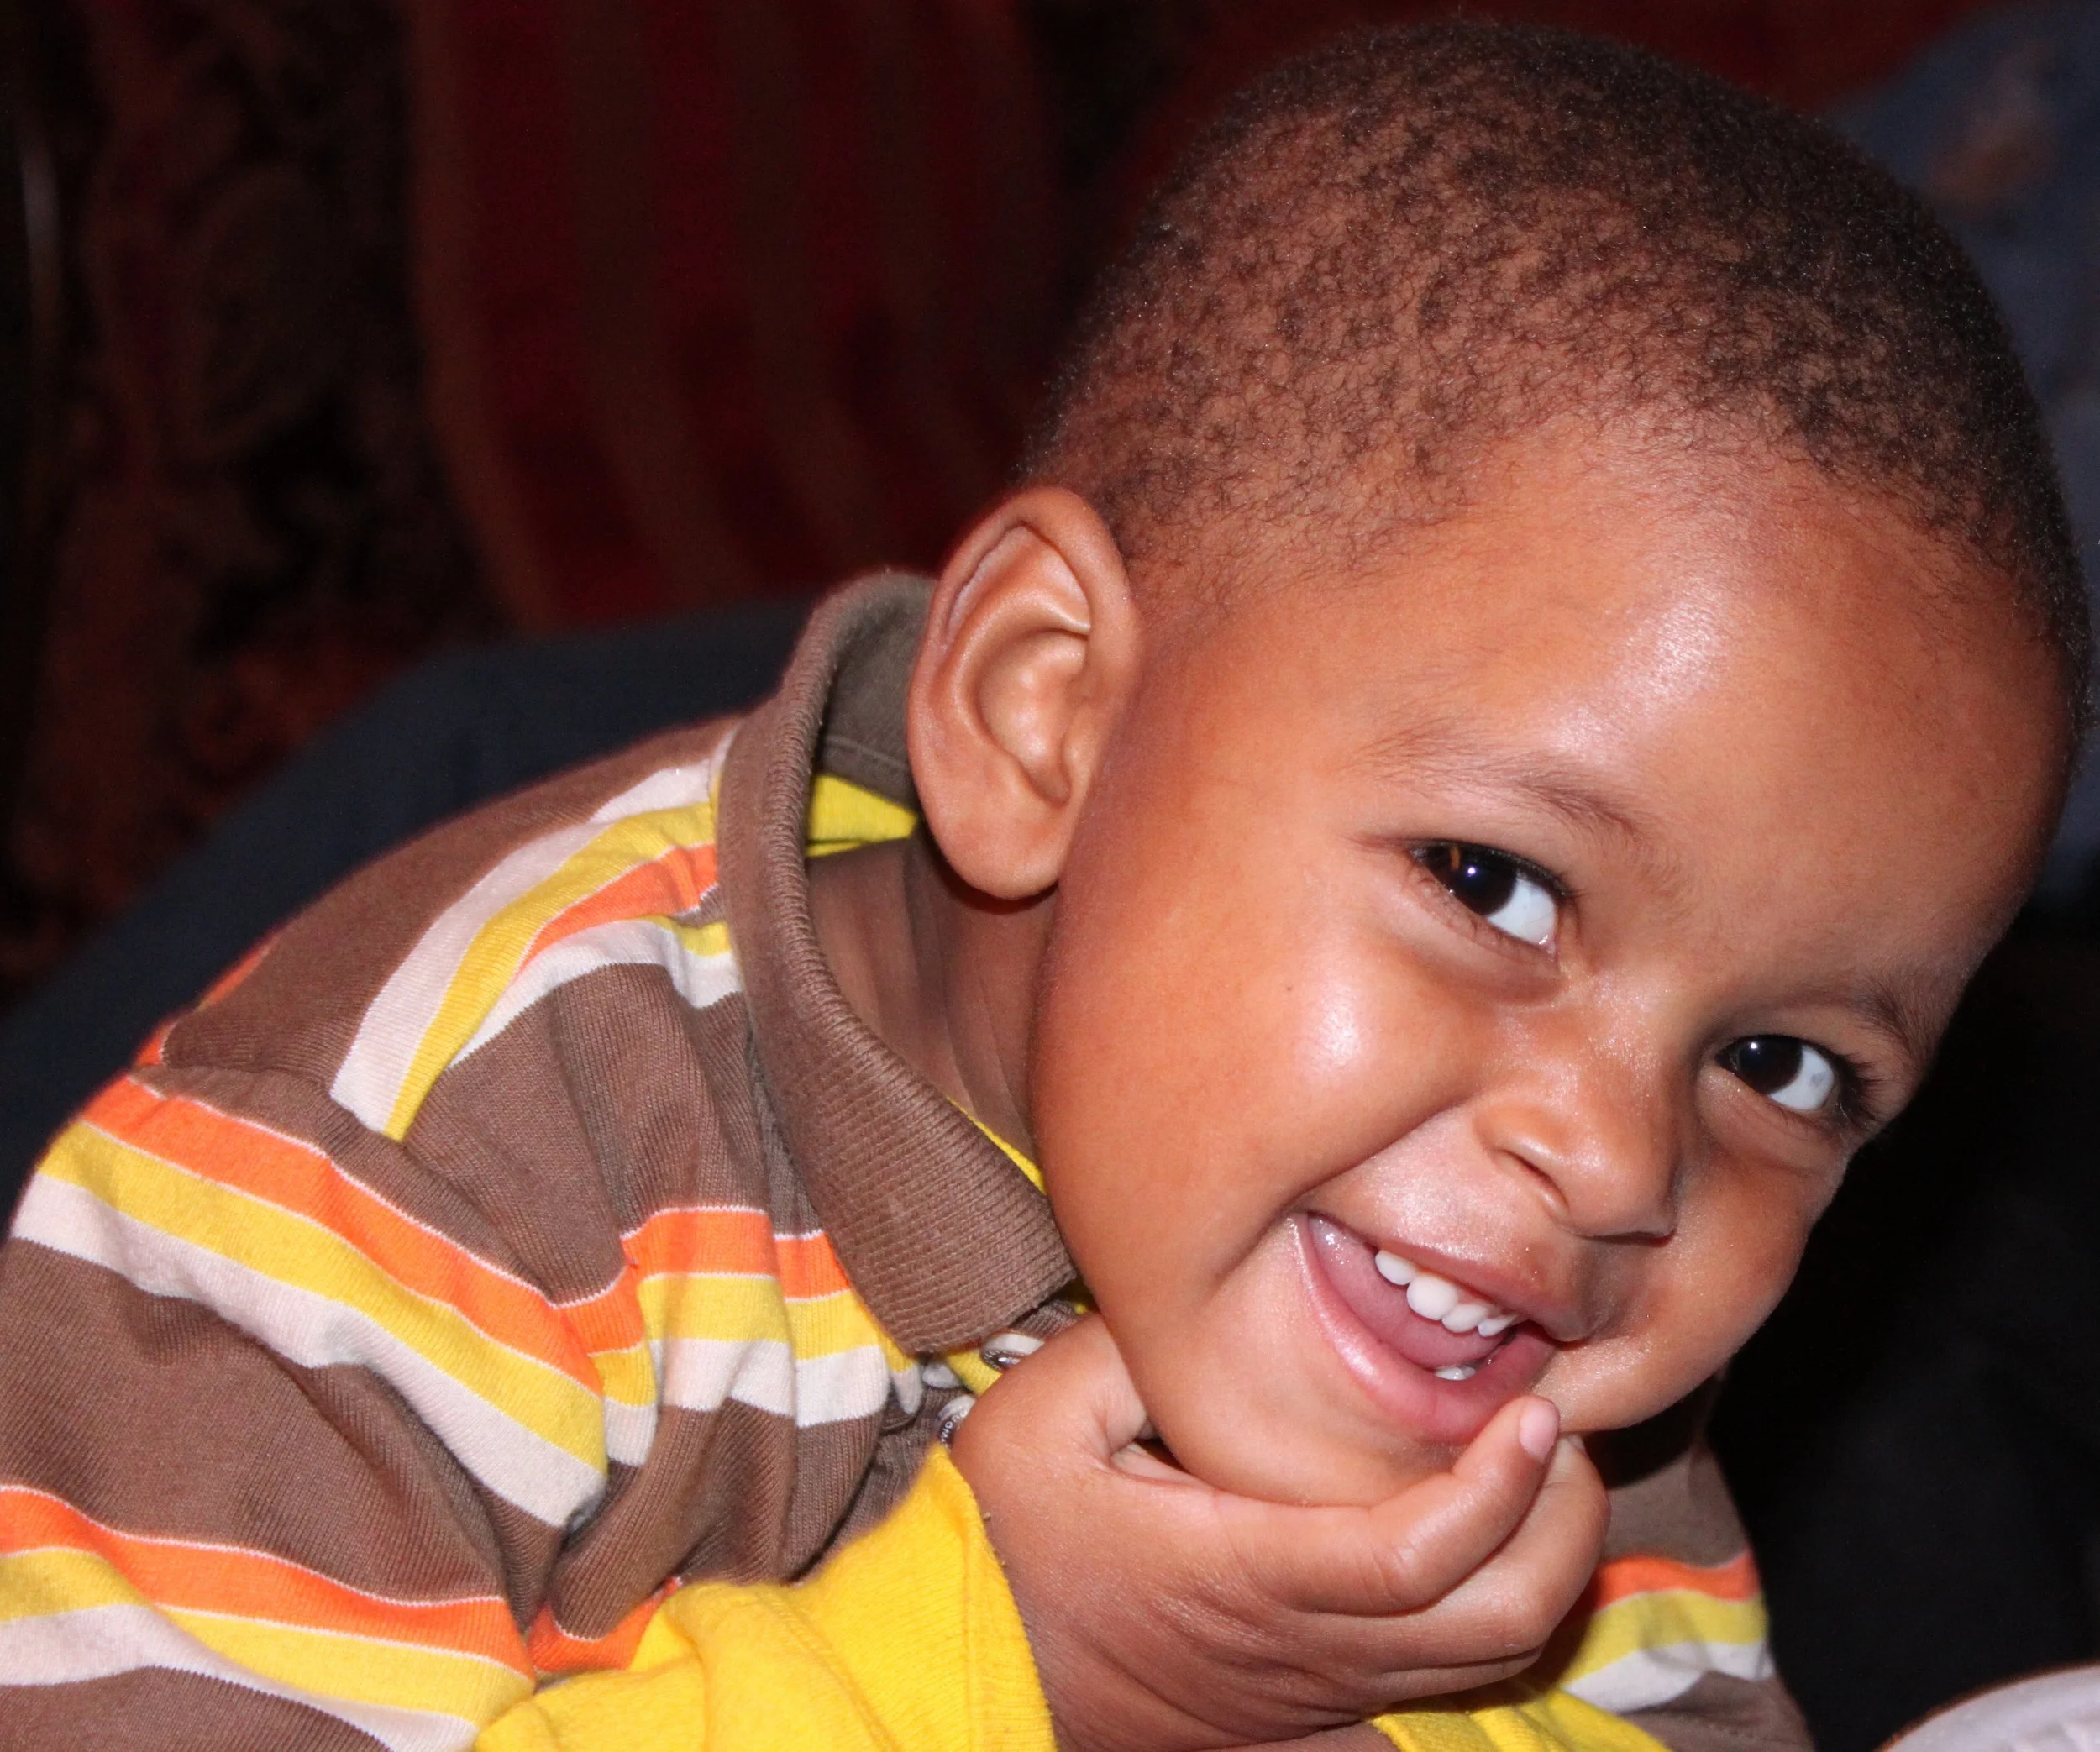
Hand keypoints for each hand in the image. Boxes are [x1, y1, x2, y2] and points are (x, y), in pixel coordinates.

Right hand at [948, 1316, 1606, 1751]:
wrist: (968, 1663)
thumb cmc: (1002, 1538)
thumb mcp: (1037, 1418)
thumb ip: (1132, 1346)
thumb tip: (1223, 1291)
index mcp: (1245, 1573)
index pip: (1417, 1557)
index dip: (1500, 1489)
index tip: (1535, 1409)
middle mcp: (1302, 1649)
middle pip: (1490, 1628)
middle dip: (1560, 1531)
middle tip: (1557, 1432)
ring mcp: (1311, 1693)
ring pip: (1481, 1669)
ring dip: (1538, 1571)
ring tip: (1534, 1474)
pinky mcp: (1305, 1716)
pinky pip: (1434, 1693)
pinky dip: (1488, 1623)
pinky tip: (1478, 1546)